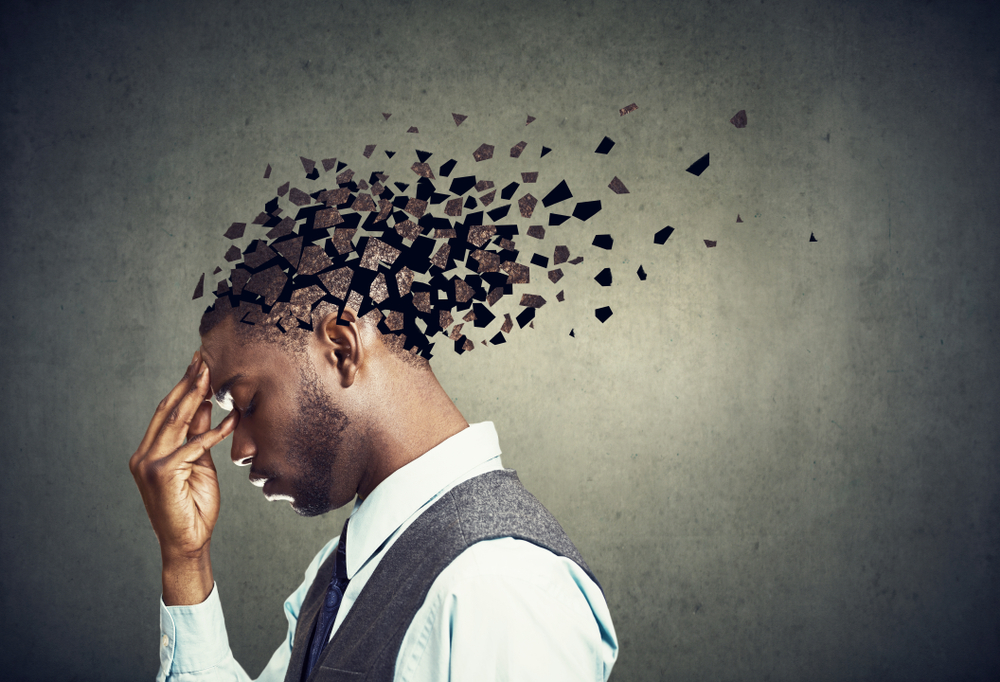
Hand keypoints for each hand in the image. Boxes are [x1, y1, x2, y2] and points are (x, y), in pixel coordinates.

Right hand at [129, 351, 237, 603]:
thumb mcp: (199, 464)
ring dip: (196, 395)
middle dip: (188, 382)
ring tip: (212, 374)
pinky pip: (193, 446)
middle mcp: (143, 455)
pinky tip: (232, 419)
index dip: (183, 387)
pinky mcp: (162, 473)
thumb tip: (204, 404)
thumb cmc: (194, 505)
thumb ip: (197, 436)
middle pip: (168, 410)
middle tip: (204, 359)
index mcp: (149, 451)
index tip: (198, 364)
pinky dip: (214, 432)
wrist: (188, 542)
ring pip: (176, 421)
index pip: (166, 412)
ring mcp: (149, 464)